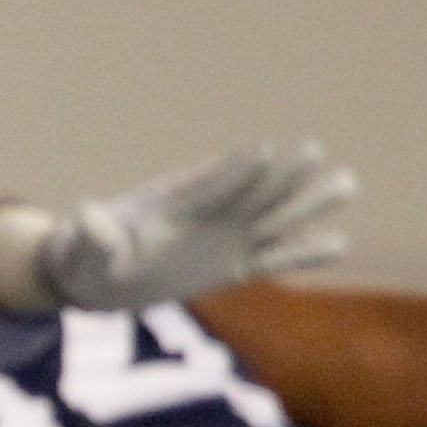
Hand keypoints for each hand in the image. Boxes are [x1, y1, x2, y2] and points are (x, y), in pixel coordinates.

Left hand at [31, 141, 356, 308]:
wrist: (94, 277)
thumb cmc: (83, 257)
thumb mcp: (80, 250)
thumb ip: (91, 235)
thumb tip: (87, 214)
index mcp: (167, 205)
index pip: (206, 185)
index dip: (232, 170)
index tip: (263, 150)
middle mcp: (204, 216)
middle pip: (248, 192)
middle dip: (280, 175)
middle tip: (315, 149)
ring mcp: (221, 238)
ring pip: (271, 218)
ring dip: (305, 204)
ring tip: (347, 182)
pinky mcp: (229, 265)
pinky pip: (271, 260)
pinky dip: (300, 253)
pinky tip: (340, 243)